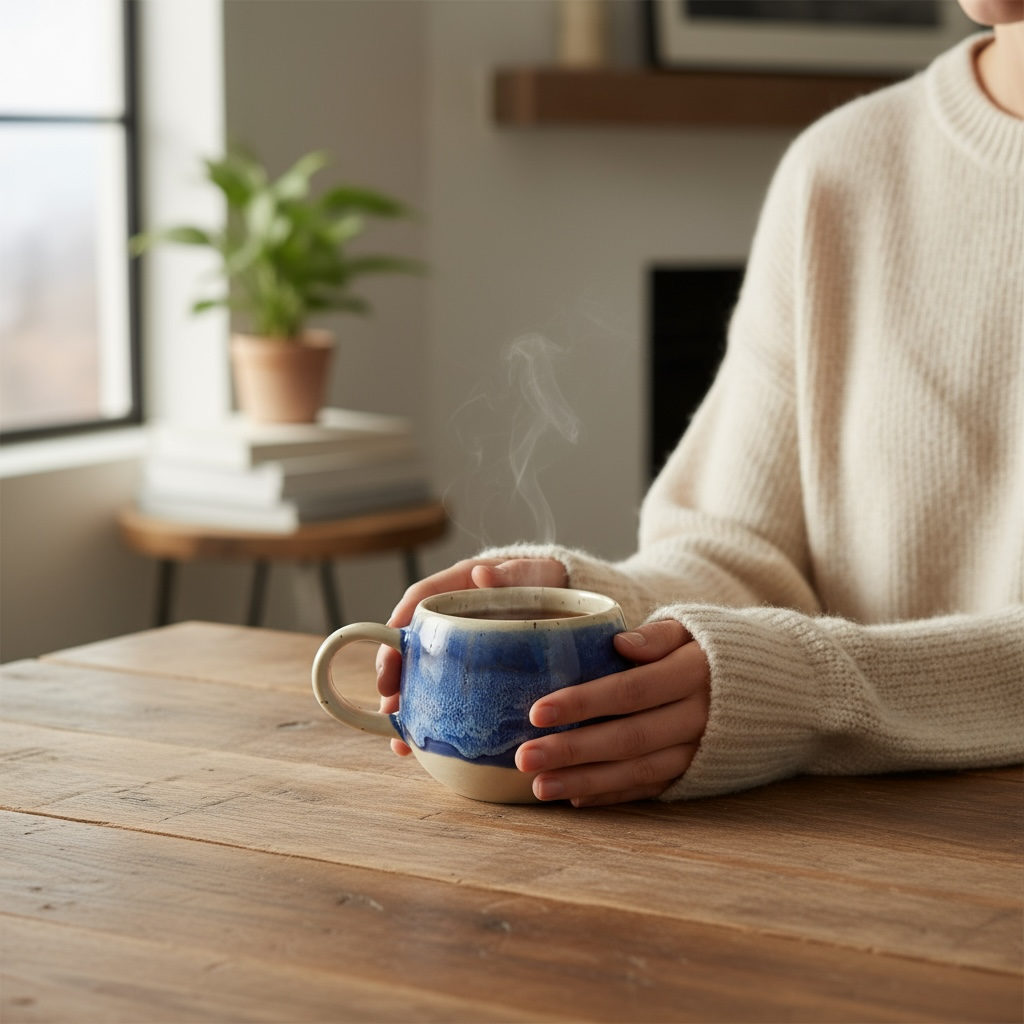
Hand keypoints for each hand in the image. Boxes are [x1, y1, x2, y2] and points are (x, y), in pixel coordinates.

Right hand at [376, 557, 566, 756]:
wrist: (571, 607)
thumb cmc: (549, 583)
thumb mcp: (537, 574)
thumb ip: (514, 573)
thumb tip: (480, 574)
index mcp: (462, 587)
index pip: (422, 597)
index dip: (400, 617)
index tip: (389, 639)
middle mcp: (453, 619)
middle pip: (412, 642)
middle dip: (394, 669)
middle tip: (387, 695)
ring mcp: (460, 650)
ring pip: (423, 675)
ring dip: (406, 703)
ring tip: (397, 732)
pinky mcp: (471, 675)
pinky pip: (446, 695)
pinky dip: (431, 718)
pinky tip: (419, 745)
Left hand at [514, 620, 709, 806]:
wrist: (779, 688)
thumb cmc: (715, 648)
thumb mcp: (692, 628)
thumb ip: (657, 635)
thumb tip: (618, 643)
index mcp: (694, 673)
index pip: (631, 690)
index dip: (584, 702)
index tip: (538, 711)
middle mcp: (700, 717)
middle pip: (629, 737)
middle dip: (573, 750)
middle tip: (524, 758)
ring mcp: (700, 751)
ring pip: (638, 770)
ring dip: (586, 781)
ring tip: (539, 786)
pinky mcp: (699, 774)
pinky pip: (652, 788)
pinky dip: (613, 794)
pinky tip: (575, 797)